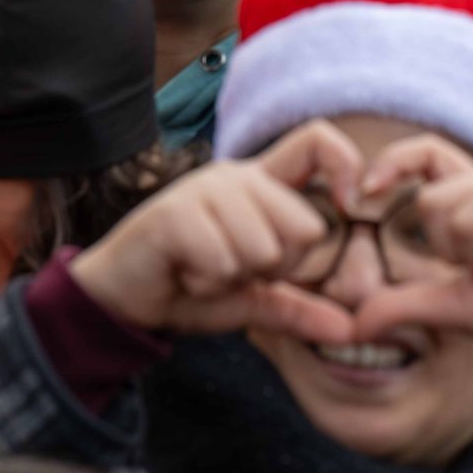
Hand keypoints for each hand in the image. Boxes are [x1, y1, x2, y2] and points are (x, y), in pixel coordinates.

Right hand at [71, 119, 363, 340]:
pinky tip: (185, 273)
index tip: (350, 206)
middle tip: (235, 268)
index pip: (317, 142)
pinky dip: (207, 282)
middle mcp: (236, 176)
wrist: (122, 300)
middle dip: (276, 267)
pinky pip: (223, 261)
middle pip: (305, 225)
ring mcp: (203, 189)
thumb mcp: (253, 300)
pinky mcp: (174, 212)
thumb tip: (349, 330)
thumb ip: (298, 309)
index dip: (346, 166)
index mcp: (261, 185)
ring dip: (237, 277)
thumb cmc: (189, 288)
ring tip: (205, 269)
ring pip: (265, 248)